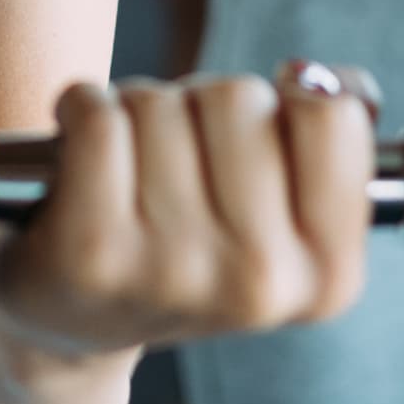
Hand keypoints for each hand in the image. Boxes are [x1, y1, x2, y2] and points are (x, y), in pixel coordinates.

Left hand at [0, 65, 375, 360]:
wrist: (71, 323)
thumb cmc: (187, 242)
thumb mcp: (281, 211)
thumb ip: (327, 137)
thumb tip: (319, 80)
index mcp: (329, 274)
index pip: (332, 116)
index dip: (285, 104)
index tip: (254, 141)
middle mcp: (261, 281)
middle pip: (240, 96)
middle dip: (201, 106)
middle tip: (179, 165)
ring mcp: (176, 271)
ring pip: (162, 102)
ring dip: (138, 112)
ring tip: (129, 172)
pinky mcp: (93, 252)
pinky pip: (99, 116)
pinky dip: (80, 108)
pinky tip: (77, 156)